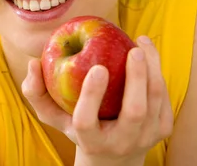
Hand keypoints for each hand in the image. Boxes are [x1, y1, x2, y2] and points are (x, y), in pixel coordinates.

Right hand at [22, 36, 173, 165]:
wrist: (114, 156)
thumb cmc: (75, 125)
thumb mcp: (52, 114)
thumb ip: (36, 90)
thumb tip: (33, 62)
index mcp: (90, 140)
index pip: (86, 121)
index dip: (91, 95)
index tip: (97, 68)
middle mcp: (120, 143)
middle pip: (134, 112)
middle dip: (136, 79)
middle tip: (132, 50)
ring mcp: (145, 139)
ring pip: (154, 102)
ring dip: (152, 69)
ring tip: (142, 42)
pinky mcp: (162, 130)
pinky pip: (163, 99)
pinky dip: (158, 73)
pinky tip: (149, 53)